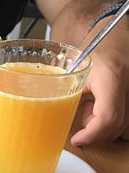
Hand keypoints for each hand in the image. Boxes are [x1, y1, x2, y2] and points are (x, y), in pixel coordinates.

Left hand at [70, 29, 128, 145]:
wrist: (115, 33)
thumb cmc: (95, 49)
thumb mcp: (76, 72)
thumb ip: (68, 96)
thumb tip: (51, 122)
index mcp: (112, 77)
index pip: (107, 118)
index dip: (91, 135)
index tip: (77, 139)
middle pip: (116, 127)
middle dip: (96, 130)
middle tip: (84, 114)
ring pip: (126, 128)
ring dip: (108, 127)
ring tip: (96, 106)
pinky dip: (118, 122)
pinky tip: (108, 106)